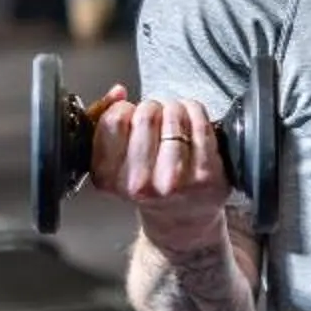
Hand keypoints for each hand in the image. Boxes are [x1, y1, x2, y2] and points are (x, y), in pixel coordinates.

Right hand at [86, 84, 232, 244]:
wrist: (180, 219)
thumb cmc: (147, 183)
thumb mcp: (114, 160)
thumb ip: (105, 121)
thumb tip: (118, 91)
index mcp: (109, 178)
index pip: (113, 121)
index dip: (124, 109)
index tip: (130, 113)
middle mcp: (140, 183)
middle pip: (145, 115)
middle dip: (152, 107)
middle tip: (156, 115)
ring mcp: (174, 181)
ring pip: (174, 116)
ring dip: (175, 107)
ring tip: (174, 117)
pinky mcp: (205, 175)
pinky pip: (200, 124)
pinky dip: (196, 111)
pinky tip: (192, 117)